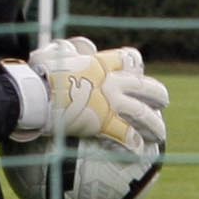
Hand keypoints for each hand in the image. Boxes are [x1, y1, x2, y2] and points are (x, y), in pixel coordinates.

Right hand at [5, 39, 168, 147]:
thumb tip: (69, 49)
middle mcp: (112, 82)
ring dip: (155, 125)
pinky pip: (126, 135)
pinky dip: (134, 143)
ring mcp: (111, 103)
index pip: (129, 59)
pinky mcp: (104, 122)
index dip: (135, 66)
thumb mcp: (54, 54)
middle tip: (162, 102)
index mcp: (101, 64)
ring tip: (159, 134)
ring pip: (143, 113)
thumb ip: (66, 52)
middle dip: (158, 95)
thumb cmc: (39, 74)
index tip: (137, 72)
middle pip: (145, 86)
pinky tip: (138, 150)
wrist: (36, 93)